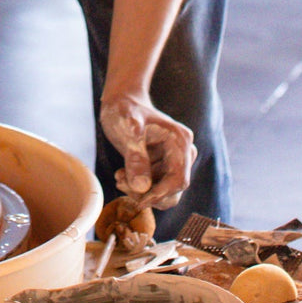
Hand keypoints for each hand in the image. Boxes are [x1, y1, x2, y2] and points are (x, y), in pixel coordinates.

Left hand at [100, 94, 196, 210]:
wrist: (121, 102)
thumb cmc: (124, 110)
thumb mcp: (126, 131)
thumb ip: (135, 158)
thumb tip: (142, 187)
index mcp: (180, 142)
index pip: (178, 179)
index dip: (160, 194)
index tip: (138, 200)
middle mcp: (182, 153)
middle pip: (173, 190)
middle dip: (148, 193)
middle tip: (122, 183)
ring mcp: (173, 160)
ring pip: (163, 191)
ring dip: (140, 191)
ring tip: (119, 177)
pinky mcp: (162, 165)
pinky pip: (155, 186)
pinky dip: (138, 186)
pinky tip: (122, 174)